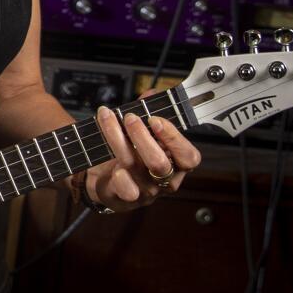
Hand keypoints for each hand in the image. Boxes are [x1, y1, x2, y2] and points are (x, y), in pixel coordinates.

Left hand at [84, 106, 202, 210]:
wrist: (104, 180)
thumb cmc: (130, 154)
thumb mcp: (142, 134)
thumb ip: (147, 113)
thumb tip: (151, 94)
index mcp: (176, 165)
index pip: (189, 157)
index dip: (174, 138)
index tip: (155, 119)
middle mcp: (164, 180)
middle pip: (159, 162)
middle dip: (142, 136)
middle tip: (129, 117)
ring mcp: (145, 191)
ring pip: (135, 166)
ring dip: (118, 138)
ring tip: (108, 118)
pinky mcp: (125, 198)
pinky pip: (126, 190)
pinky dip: (120, 177)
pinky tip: (113, 166)